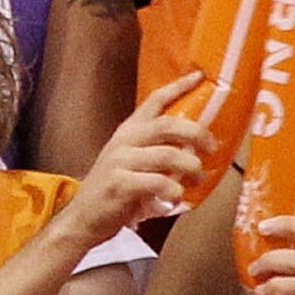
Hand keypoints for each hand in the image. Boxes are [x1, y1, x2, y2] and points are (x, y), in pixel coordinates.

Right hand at [55, 74, 215, 242]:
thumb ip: (157, 151)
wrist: (82, 218)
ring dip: (190, 165)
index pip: (155, 100)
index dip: (178, 87)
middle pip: (167, 124)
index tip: (199, 77)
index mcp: (129, 131)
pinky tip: (178, 196)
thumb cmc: (115, 190)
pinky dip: (172, 189)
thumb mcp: (133, 162)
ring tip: (199, 176)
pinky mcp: (118, 184)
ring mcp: (120, 161)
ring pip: (166, 154)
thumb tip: (195, 149)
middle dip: (195, 132)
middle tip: (212, 146)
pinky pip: (155, 181)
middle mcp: (124, 140)